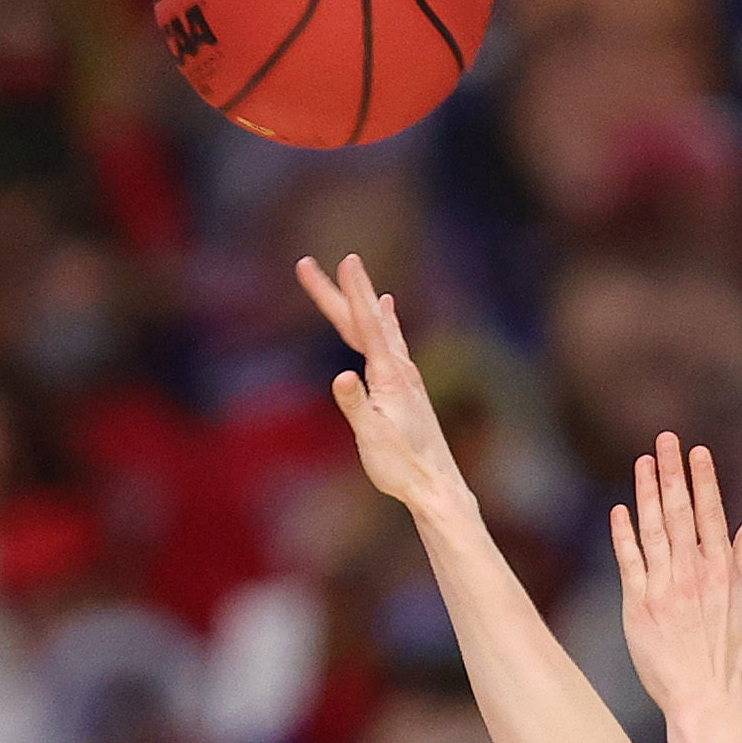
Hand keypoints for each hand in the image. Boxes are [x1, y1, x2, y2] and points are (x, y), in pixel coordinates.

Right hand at [299, 252, 473, 519]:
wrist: (435, 483)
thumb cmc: (401, 465)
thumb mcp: (371, 438)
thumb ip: (355, 405)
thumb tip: (340, 376)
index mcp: (389, 375)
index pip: (366, 324)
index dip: (354, 291)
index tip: (346, 259)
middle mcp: (400, 367)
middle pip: (363, 320)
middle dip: (336, 290)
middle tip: (306, 264)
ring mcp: (406, 375)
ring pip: (377, 327)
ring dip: (360, 300)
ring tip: (352, 274)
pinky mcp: (407, 386)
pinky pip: (390, 341)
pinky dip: (383, 320)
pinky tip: (387, 312)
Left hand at [609, 434, 741, 723]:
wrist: (703, 695)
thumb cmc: (730, 652)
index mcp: (722, 570)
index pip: (711, 513)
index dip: (703, 480)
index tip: (697, 451)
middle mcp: (693, 573)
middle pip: (680, 512)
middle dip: (673, 472)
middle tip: (665, 438)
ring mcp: (664, 588)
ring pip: (653, 529)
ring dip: (647, 492)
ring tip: (643, 461)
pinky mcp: (638, 605)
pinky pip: (629, 561)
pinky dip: (624, 533)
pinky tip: (621, 508)